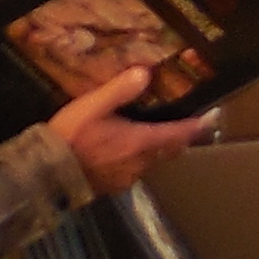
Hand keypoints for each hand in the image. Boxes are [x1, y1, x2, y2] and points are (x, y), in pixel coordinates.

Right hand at [44, 65, 215, 193]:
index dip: (197, 125)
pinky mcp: (115, 186)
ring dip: (159, 147)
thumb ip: (119, 90)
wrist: (46, 174)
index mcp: (140, 142)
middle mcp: (141, 163)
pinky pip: (137, 169)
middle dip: (180, 136)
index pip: (179, 134)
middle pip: (171, 149)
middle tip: (186, 121)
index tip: (212, 116)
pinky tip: (127, 149)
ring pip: (154, 160)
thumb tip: (145, 73)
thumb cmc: (70, 137)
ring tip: (155, 131)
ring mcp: (128, 177)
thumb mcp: (92, 106)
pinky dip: (141, 157)